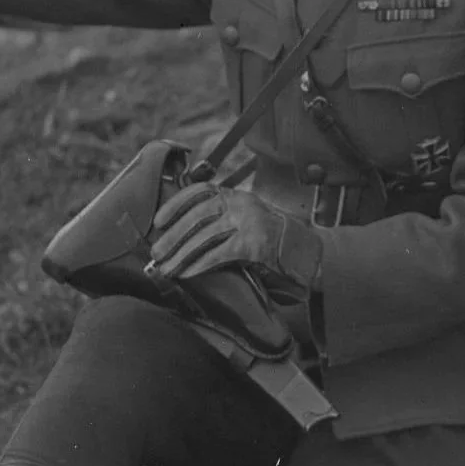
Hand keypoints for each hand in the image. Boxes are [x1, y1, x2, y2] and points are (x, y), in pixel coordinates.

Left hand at [149, 185, 321, 291]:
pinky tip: (189, 273)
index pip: (200, 192)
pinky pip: (220, 254)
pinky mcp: (255, 243)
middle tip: (157, 253)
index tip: (158, 221)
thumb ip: (221, 220)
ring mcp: (249, 222)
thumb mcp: (245, 220)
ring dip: (182, 254)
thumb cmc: (272, 240)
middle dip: (173, 236)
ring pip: (205, 235)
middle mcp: (242, 203)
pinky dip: (201, 264)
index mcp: (236, 196)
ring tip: (167, 268)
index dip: (175, 205)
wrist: (307, 253)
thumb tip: (181, 236)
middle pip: (198, 215)